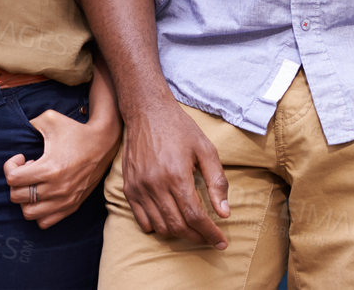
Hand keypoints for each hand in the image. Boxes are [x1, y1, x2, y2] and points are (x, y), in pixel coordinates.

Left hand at [3, 106, 121, 227]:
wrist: (104, 143)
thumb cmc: (75, 130)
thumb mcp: (50, 118)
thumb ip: (29, 123)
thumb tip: (17, 129)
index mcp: (50, 168)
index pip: (13, 179)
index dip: (10, 166)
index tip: (21, 157)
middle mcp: (57, 188)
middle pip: (17, 197)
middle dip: (16, 182)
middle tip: (28, 169)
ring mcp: (65, 200)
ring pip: (29, 213)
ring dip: (25, 198)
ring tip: (35, 183)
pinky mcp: (72, 206)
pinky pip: (45, 222)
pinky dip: (38, 211)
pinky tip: (43, 194)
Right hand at [118, 97, 229, 248]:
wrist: (147, 111)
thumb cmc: (179, 128)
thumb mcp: (206, 149)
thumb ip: (217, 182)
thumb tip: (225, 213)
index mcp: (176, 175)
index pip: (195, 216)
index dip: (210, 233)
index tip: (221, 242)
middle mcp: (155, 184)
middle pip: (178, 226)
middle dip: (197, 237)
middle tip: (209, 238)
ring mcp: (139, 187)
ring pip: (160, 226)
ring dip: (179, 234)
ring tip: (192, 230)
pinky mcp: (129, 187)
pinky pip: (142, 219)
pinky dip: (157, 227)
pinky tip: (169, 221)